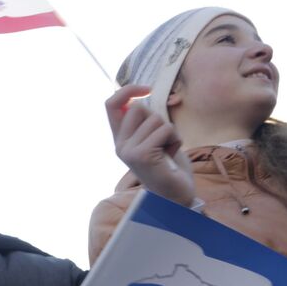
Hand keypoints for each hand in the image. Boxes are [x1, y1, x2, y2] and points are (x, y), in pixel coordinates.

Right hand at [105, 84, 194, 205]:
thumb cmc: (168, 166)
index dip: (127, 90)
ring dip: (170, 132)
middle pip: (139, 108)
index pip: (111, 104)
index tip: (146, 89)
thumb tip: (137, 98)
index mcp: (120, 139)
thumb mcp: (153, 138)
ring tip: (167, 151)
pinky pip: (165, 130)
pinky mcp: (142, 155)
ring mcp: (128, 151)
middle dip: (158, 119)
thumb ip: (144, 121)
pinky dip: (175, 139)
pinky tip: (170, 155)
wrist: (174, 196)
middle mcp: (120, 145)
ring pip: (155, 119)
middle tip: (162, 141)